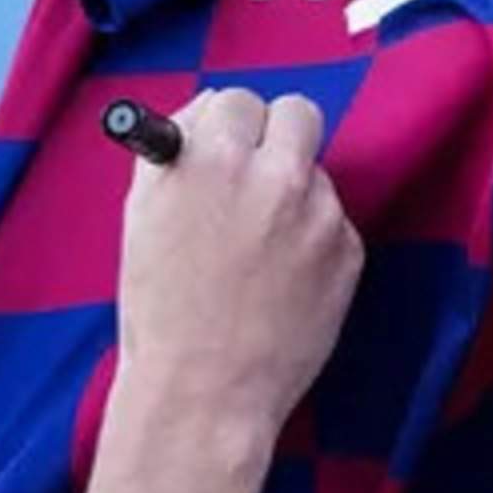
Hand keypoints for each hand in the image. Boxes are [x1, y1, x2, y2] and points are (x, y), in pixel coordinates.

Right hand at [112, 86, 360, 439]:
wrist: (204, 393)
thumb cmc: (161, 309)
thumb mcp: (144, 216)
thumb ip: (176, 150)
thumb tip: (209, 108)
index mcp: (210, 159)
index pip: (237, 99)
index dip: (229, 128)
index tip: (226, 150)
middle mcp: (271, 175)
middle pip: (297, 113)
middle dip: (277, 136)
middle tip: (259, 173)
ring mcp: (318, 213)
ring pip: (316, 174)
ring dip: (294, 196)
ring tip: (260, 254)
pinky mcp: (348, 251)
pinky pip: (334, 224)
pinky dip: (313, 244)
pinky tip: (283, 283)